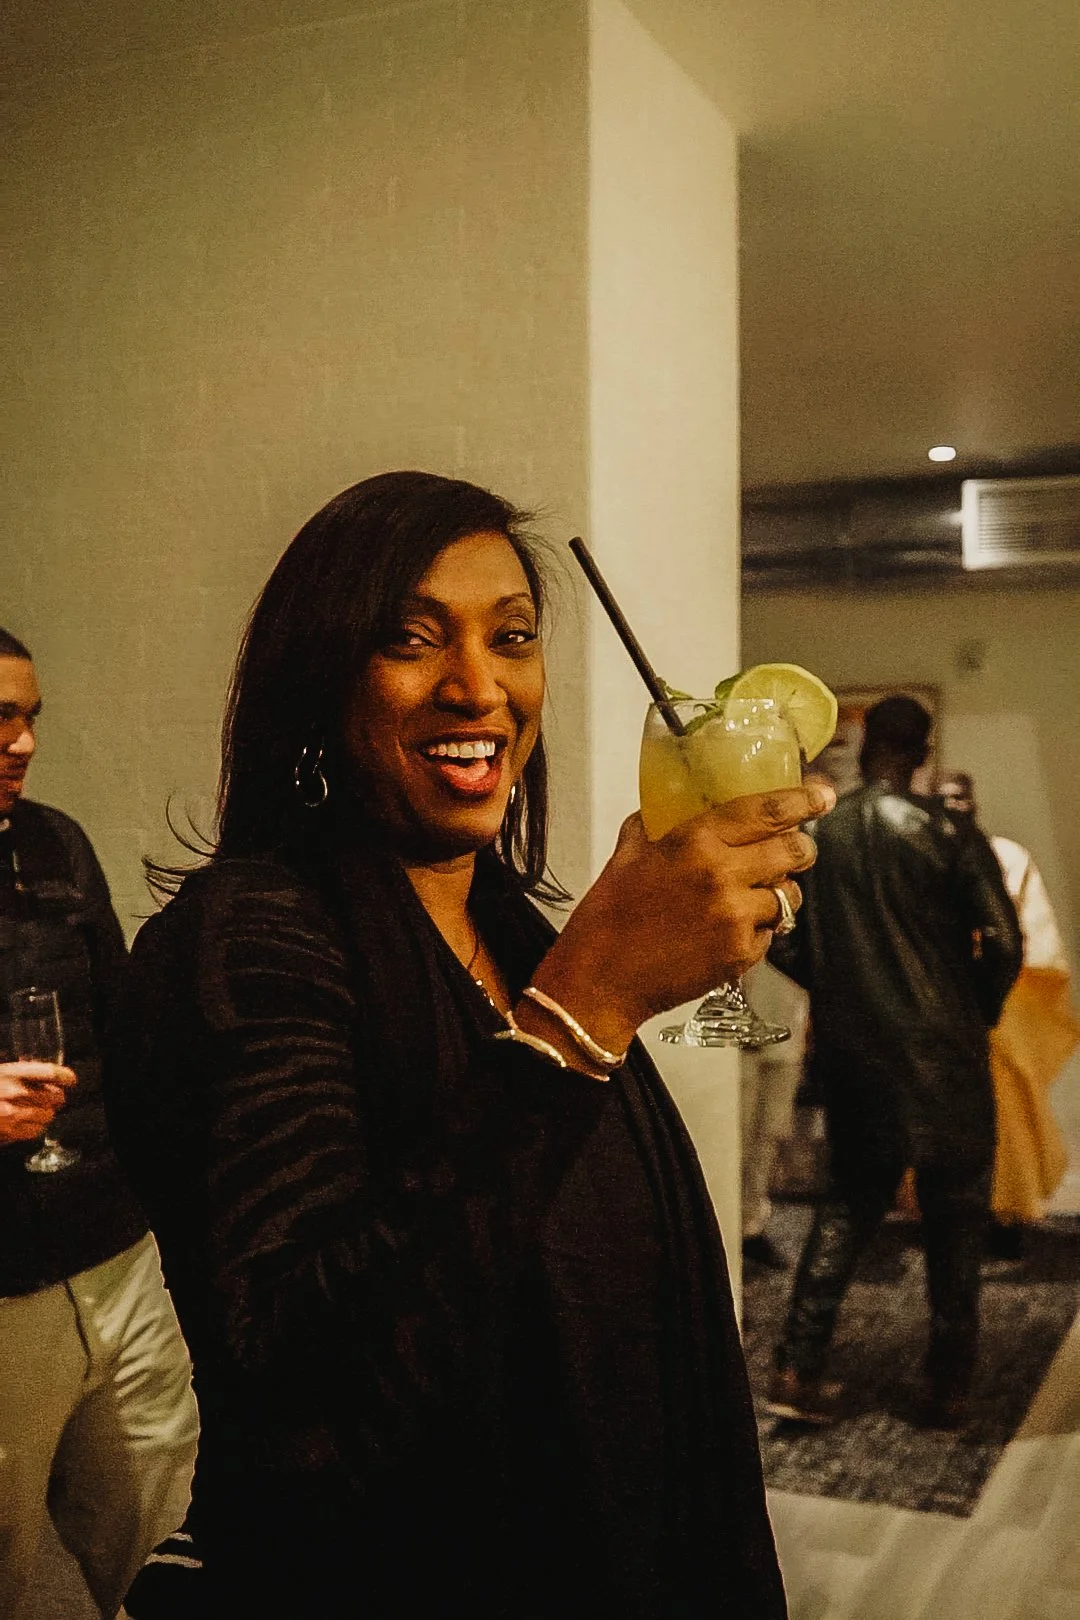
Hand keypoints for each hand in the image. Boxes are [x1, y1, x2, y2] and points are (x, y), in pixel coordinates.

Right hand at [0, 1062, 76, 1144]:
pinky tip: (28, 1124)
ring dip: (47, 1114)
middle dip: (56, 1098)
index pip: (49, 1072)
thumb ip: (16, 1076)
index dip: (65, 1076)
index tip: (70, 1080)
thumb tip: (43, 1080)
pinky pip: (36, 1131)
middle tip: (52, 1099)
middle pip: (55, 1096)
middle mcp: (15, 1092)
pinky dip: (36, 1128)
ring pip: (48, 1115)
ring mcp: (13, 1113)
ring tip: (38, 1112)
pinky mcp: (9, 1132)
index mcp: (9, 1072)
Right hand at [524, 783, 833, 1055]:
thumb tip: (672, 806)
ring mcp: (736, 917)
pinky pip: (769, 934)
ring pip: (787, 897)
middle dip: (802, 850)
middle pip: (794, 852)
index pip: (767, 811)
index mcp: (695, 840)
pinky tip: (727, 932)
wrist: (600, 979)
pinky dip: (756, 931)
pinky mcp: (741, 954)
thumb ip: (657, 825)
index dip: (803, 801)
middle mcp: (723, 875)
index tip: (823, 795)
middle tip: (796, 850)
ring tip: (751, 899)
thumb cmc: (609, 914)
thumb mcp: (628, 852)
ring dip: (778, 894)